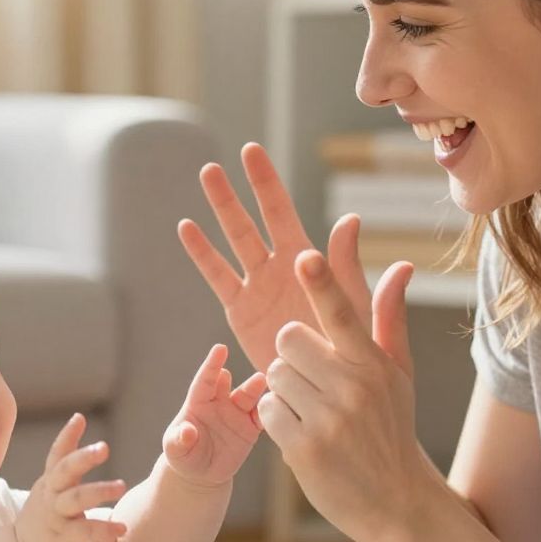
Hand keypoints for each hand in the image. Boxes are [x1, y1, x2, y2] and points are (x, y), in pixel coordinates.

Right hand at [15, 413, 127, 541]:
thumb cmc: (48, 510)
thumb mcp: (54, 481)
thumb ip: (68, 454)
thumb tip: (79, 416)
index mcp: (52, 479)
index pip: (58, 454)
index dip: (67, 436)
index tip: (80, 419)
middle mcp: (52, 494)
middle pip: (64, 472)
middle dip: (82, 459)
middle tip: (104, 448)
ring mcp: (56, 516)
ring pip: (75, 500)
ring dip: (98, 491)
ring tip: (121, 486)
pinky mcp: (64, 538)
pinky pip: (84, 532)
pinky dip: (103, 530)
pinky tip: (122, 528)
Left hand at [162, 343, 268, 485]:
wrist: (201, 472)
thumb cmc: (183, 456)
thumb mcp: (175, 450)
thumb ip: (179, 440)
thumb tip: (187, 432)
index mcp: (199, 401)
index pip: (206, 380)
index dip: (212, 364)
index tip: (220, 348)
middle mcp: (220, 402)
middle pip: (234, 387)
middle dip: (245, 382)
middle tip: (260, 378)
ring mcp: (237, 414)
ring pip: (250, 399)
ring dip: (259, 394)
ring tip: (271, 391)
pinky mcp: (250, 428)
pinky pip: (262, 418)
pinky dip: (270, 413)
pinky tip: (279, 410)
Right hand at [179, 142, 375, 372]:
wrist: (327, 389)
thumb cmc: (353, 349)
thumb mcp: (353, 304)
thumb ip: (347, 264)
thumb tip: (350, 218)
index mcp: (305, 260)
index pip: (281, 213)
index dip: (265, 183)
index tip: (250, 152)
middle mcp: (278, 267)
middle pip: (250, 221)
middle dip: (234, 193)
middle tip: (213, 165)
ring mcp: (257, 287)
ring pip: (232, 241)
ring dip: (217, 211)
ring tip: (202, 180)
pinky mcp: (241, 312)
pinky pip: (218, 277)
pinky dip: (202, 254)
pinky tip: (187, 229)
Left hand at [258, 245, 426, 541]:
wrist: (395, 500)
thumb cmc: (391, 427)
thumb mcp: (398, 375)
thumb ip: (389, 320)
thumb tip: (401, 265)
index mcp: (373, 364)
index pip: (343, 314)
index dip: (321, 283)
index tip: (304, 256)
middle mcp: (353, 388)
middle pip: (288, 338)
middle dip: (290, 354)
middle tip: (311, 380)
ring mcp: (329, 420)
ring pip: (274, 375)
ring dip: (284, 391)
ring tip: (311, 413)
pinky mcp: (305, 449)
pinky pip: (268, 411)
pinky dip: (277, 421)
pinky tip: (301, 435)